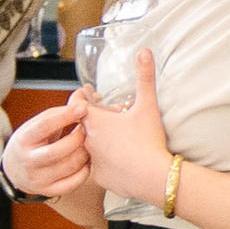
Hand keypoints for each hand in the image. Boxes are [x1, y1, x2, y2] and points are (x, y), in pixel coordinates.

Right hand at [2, 99, 89, 199]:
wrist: (15, 170)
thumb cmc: (30, 143)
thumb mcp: (37, 125)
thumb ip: (60, 112)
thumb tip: (87, 96)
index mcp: (24, 140)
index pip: (44, 126)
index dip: (65, 116)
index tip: (82, 108)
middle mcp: (29, 161)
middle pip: (60, 149)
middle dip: (79, 137)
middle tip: (87, 130)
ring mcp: (38, 178)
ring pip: (71, 165)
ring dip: (85, 153)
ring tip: (86, 145)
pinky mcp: (48, 190)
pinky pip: (74, 182)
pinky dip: (84, 170)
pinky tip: (83, 162)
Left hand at [79, 49, 172, 203]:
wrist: (152, 176)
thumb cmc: (147, 140)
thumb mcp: (147, 106)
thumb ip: (145, 78)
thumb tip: (144, 52)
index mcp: (93, 122)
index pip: (77, 104)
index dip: (81, 97)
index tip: (86, 93)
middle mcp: (86, 140)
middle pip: (82, 125)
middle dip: (91, 118)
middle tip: (102, 113)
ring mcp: (90, 160)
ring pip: (89, 147)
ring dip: (98, 140)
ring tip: (113, 136)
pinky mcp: (98, 176)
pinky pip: (100, 166)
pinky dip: (107, 160)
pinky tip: (118, 159)